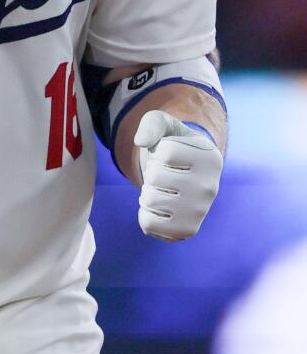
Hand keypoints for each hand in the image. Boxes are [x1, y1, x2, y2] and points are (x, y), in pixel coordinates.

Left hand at [134, 110, 222, 240]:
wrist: (185, 175)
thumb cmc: (172, 145)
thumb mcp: (164, 125)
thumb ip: (152, 123)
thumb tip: (141, 141)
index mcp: (210, 157)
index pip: (165, 151)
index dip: (158, 150)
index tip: (170, 154)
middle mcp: (211, 187)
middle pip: (155, 176)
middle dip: (151, 171)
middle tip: (165, 173)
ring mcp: (200, 212)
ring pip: (150, 199)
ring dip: (147, 192)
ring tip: (162, 189)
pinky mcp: (188, 230)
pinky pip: (149, 224)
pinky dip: (145, 214)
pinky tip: (159, 208)